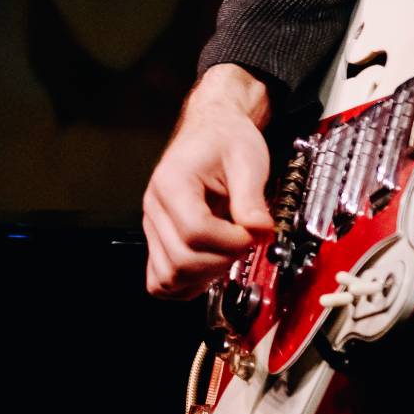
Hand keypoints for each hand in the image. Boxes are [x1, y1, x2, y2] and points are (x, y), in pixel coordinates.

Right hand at [142, 64, 275, 298]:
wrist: (213, 129)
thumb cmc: (226, 139)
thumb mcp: (247, 160)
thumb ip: (251, 199)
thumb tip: (260, 233)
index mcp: (172, 183)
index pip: (195, 231)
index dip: (230, 241)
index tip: (251, 232)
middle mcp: (155, 206)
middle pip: (180, 260)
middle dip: (221, 261)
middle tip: (244, 243)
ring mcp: (153, 225)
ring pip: (167, 277)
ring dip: (203, 277)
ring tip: (226, 255)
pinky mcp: (159, 237)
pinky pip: (160, 278)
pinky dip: (185, 284)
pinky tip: (210, 269)